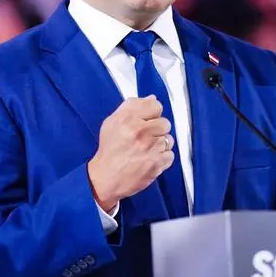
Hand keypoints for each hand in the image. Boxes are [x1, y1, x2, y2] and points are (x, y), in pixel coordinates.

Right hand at [87, 96, 174, 211]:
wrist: (105, 178)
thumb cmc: (109, 151)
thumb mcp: (112, 123)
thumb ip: (132, 107)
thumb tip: (151, 98)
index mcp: (128, 119)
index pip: (155, 106)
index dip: (152, 114)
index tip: (147, 121)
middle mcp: (140, 132)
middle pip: (165, 123)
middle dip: (157, 130)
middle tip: (145, 138)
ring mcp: (150, 148)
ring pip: (169, 139)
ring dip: (160, 145)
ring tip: (146, 150)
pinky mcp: (157, 163)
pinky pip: (170, 155)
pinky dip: (162, 158)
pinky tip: (149, 159)